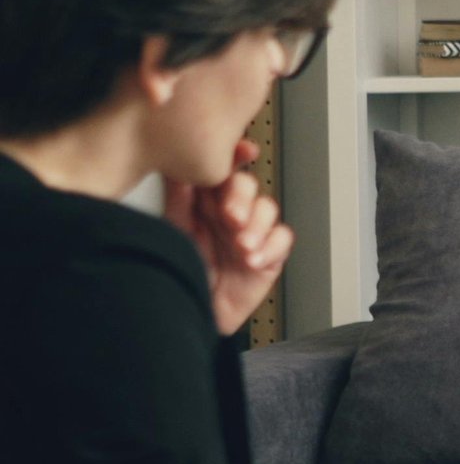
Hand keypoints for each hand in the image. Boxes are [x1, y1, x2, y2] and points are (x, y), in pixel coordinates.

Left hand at [162, 139, 290, 336]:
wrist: (187, 313)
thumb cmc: (177, 272)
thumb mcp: (172, 229)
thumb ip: (179, 196)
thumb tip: (181, 163)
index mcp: (206, 201)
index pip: (225, 170)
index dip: (236, 156)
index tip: (244, 150)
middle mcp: (231, 212)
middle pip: (249, 186)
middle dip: (242, 198)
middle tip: (231, 216)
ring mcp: (252, 231)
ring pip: (268, 209)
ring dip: (256, 225)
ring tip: (241, 245)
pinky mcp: (270, 254)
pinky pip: (282, 239)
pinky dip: (270, 247)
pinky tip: (253, 259)